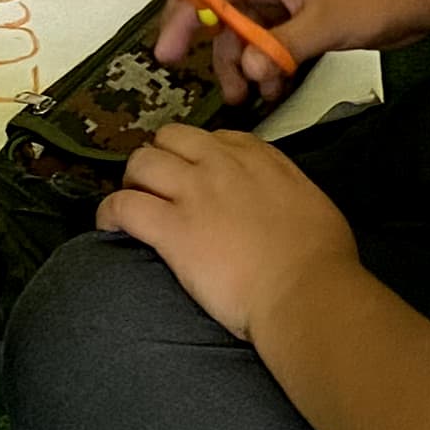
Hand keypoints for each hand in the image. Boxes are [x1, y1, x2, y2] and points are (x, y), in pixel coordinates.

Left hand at [96, 126, 356, 341]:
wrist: (305, 291)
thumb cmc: (321, 258)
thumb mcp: (310, 201)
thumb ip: (283, 188)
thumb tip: (274, 201)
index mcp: (259, 157)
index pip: (214, 137)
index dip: (197, 156)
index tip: (196, 177)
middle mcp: (221, 164)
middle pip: (170, 138)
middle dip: (160, 158)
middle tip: (158, 189)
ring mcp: (193, 192)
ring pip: (141, 162)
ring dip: (133, 181)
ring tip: (134, 204)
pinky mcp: (171, 228)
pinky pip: (123, 205)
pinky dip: (109, 212)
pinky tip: (109, 226)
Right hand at [150, 0, 429, 105]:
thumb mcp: (325, 22)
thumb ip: (282, 48)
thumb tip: (251, 71)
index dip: (184, 15)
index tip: (168, 51)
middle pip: (223, 13)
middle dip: (217, 51)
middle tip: (218, 87)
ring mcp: (289, 2)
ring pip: (248, 34)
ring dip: (246, 66)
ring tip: (252, 97)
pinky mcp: (305, 20)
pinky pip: (271, 44)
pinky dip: (268, 66)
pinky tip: (275, 89)